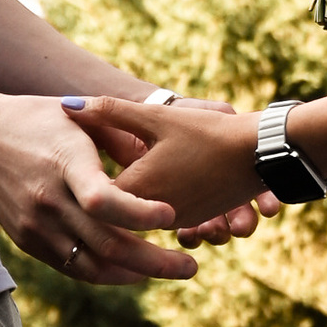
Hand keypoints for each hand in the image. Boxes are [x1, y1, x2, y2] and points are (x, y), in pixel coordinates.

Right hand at [0, 93, 197, 283]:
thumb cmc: (33, 119)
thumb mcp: (77, 116)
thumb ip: (120, 135)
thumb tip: (160, 156)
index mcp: (63, 163)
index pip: (103, 200)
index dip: (139, 213)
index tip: (171, 216)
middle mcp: (48, 200)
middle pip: (107, 243)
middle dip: (155, 261)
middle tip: (189, 268)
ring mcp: (35, 225)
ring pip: (93, 266)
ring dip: (136, 274)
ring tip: (170, 270)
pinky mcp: (28, 241)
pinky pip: (74, 268)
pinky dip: (108, 273)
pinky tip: (134, 270)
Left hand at [72, 96, 265, 237]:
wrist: (260, 153)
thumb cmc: (207, 132)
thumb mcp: (155, 117)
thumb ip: (109, 111)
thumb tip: (66, 105)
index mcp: (137, 188)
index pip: (94, 195)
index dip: (83, 181)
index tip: (74, 165)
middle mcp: (154, 214)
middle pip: (116, 213)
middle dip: (107, 197)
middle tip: (88, 181)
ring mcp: (177, 222)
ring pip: (144, 219)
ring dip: (138, 204)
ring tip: (135, 177)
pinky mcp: (196, 221)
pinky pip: (169, 220)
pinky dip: (164, 206)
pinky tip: (167, 182)